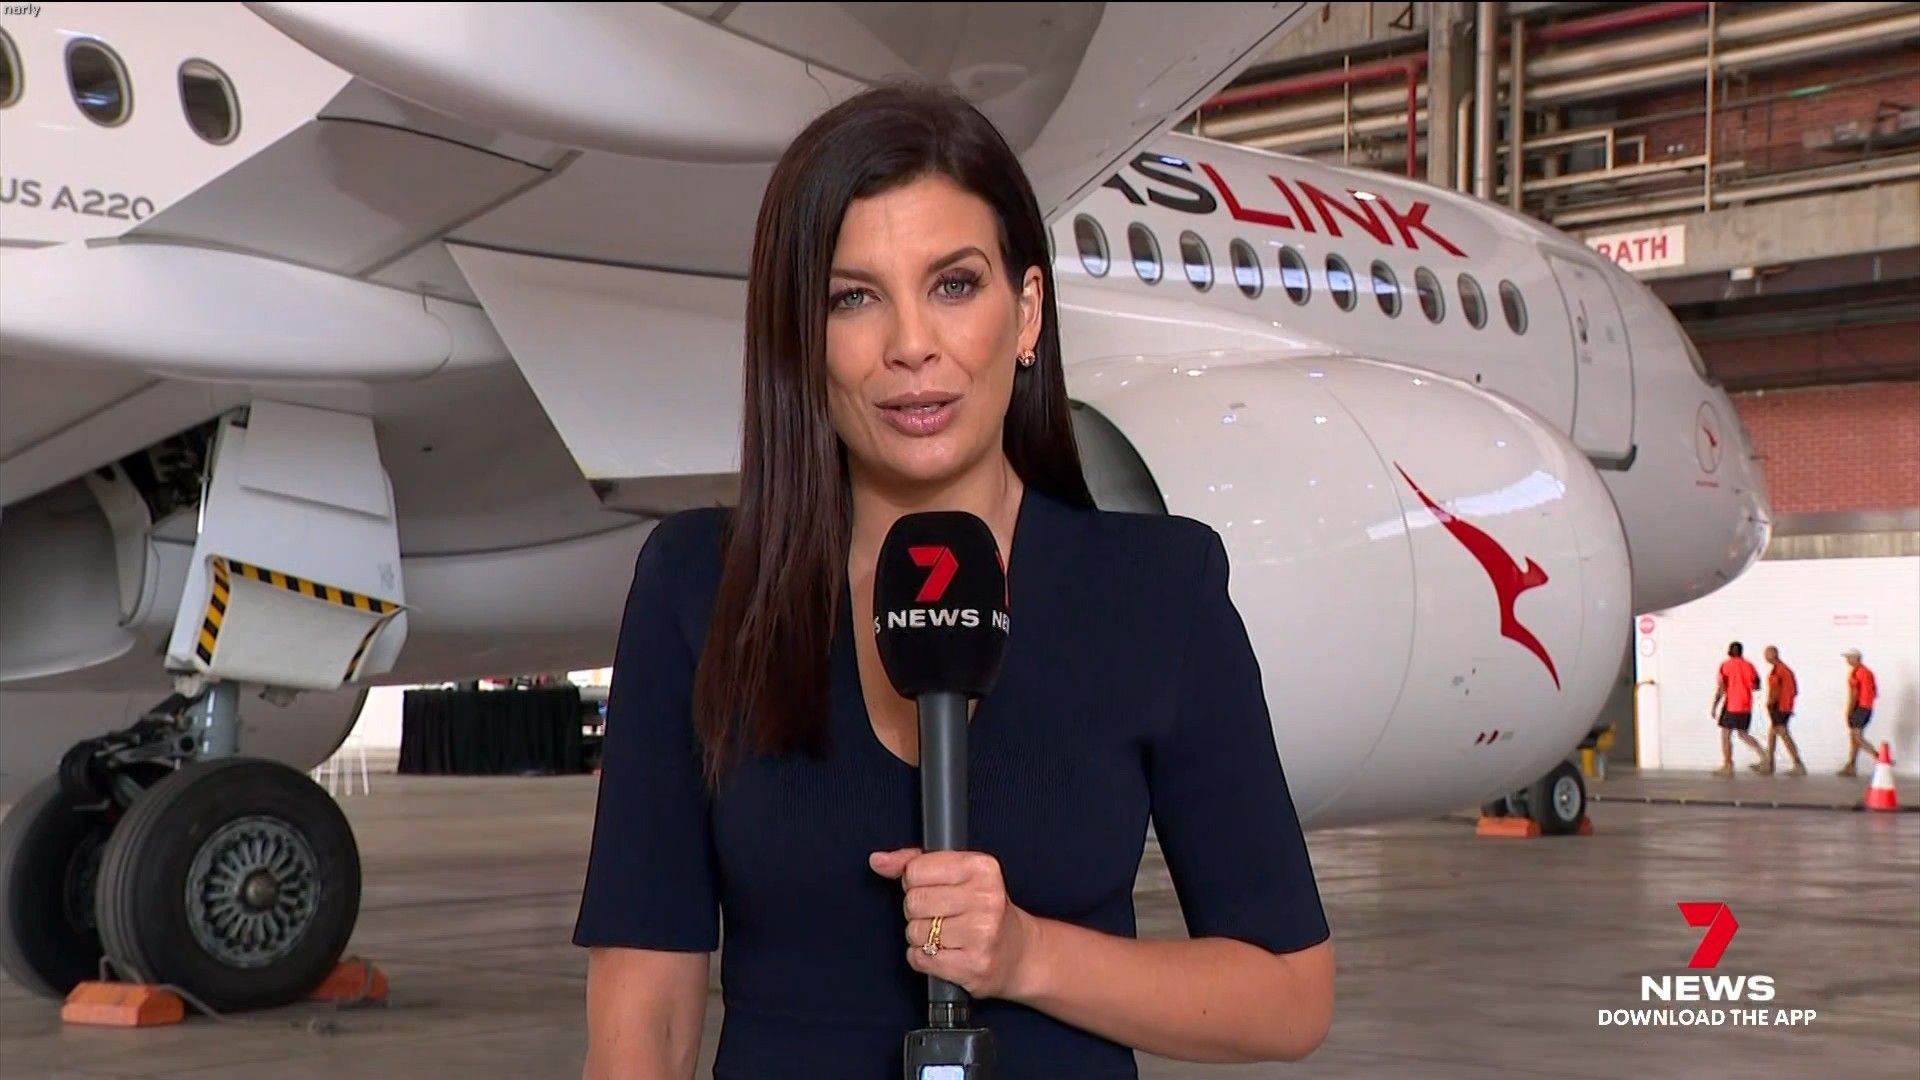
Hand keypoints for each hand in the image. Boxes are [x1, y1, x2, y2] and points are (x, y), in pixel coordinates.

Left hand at [869, 847, 1040, 1000]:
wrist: (1018, 953)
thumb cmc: (982, 909)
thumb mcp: (957, 874)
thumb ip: (915, 862)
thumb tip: (878, 860)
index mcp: (982, 867)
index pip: (915, 870)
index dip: (916, 882)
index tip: (934, 889)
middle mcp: (985, 898)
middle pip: (913, 901)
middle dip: (918, 911)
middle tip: (941, 915)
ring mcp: (981, 933)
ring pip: (914, 932)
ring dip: (921, 937)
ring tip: (946, 935)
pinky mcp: (973, 965)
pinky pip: (920, 959)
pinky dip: (923, 958)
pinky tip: (945, 953)